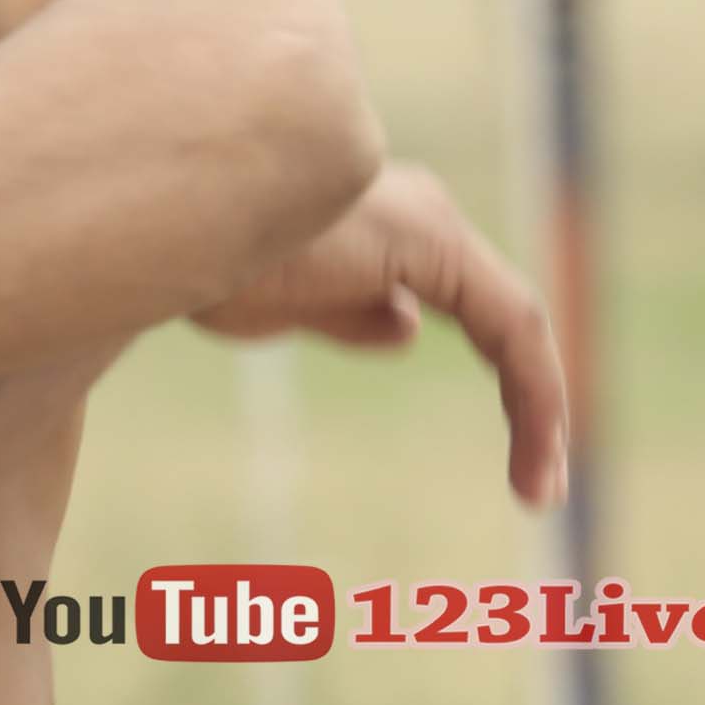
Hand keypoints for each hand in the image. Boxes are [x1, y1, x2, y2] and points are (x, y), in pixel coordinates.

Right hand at [188, 161, 568, 505]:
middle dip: (528, 397)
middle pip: (494, 314)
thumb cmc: (191, 263)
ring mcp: (425, 220)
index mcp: (382, 225)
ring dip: (540, 411)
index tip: (508, 458)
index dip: (500, 379)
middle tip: (537, 485)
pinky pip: (511, 325)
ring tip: (541, 493)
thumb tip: (409, 325)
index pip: (462, 305)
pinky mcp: (430, 239)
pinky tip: (534, 464)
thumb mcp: (278, 305)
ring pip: (514, 323)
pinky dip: (535, 394)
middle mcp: (415, 211)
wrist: (163, 227)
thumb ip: (345, 312)